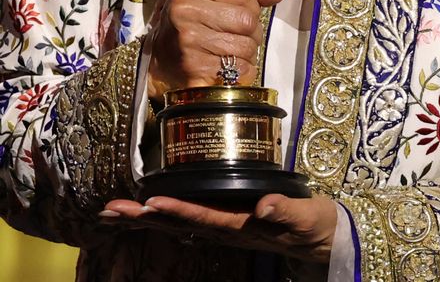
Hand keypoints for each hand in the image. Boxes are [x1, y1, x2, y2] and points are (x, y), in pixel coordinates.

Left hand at [100, 193, 336, 262]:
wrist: (325, 242)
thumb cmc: (317, 226)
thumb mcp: (307, 217)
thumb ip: (285, 210)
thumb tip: (263, 205)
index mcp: (244, 226)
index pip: (204, 218)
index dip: (177, 210)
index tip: (149, 203)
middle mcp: (229, 229)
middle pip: (180, 223)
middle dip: (143, 217)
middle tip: (108, 211)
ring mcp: (227, 228)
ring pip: (179, 223)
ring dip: (146, 217)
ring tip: (113, 212)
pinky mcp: (230, 223)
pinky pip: (190, 220)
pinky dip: (166, 214)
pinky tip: (148, 213)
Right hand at [146, 0, 286, 100]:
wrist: (153, 67)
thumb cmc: (185, 26)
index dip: (250, 5)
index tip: (237, 13)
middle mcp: (184, 12)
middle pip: (248, 20)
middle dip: (250, 31)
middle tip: (234, 37)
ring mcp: (188, 43)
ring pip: (247, 46)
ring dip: (246, 53)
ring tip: (228, 53)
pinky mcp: (195, 71)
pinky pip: (240, 70)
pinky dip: (241, 72)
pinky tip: (225, 70)